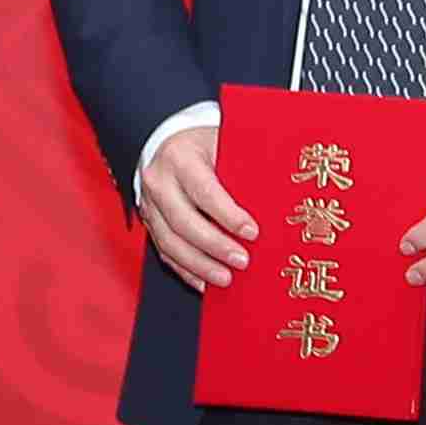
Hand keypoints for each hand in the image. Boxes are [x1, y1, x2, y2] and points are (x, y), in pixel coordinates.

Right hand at [137, 123, 254, 289]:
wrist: (170, 142)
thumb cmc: (204, 143)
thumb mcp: (223, 143)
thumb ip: (243, 166)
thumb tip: (276, 196)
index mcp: (180, 158)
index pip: (205, 191)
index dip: (228, 215)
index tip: (252, 232)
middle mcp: (159, 181)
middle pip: (184, 222)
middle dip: (215, 246)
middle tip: (242, 261)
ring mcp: (149, 203)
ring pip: (170, 242)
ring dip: (199, 265)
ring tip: (225, 278)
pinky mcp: (149, 221)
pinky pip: (164, 251)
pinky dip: (185, 270)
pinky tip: (204, 282)